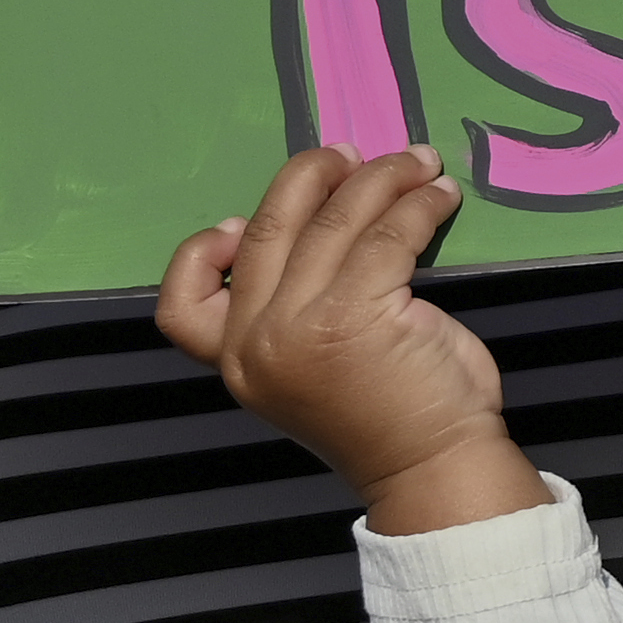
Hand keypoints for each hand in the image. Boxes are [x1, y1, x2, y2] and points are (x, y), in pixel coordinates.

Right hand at [158, 146, 534, 532]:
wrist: (431, 466)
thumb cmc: (382, 412)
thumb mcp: (307, 367)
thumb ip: (288, 312)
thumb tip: (304, 225)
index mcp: (234, 361)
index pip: (181, 304)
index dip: (204, 250)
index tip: (245, 219)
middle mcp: (255, 344)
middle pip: (267, 230)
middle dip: (312, 175)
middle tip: (354, 155)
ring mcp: (300, 328)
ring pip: (334, 220)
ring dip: (382, 177)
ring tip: (419, 164)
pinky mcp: (356, 314)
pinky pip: (387, 233)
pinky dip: (419, 204)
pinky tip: (441, 196)